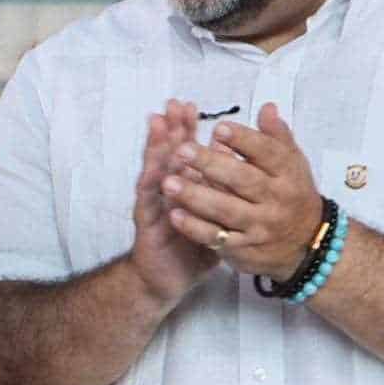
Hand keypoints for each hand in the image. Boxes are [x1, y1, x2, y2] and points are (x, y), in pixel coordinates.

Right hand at [124, 100, 213, 303]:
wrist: (168, 278)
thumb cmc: (193, 245)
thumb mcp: (214, 215)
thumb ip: (223, 188)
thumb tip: (234, 159)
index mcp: (185, 187)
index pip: (184, 152)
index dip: (186, 129)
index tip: (190, 106)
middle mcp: (167, 192)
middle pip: (168, 155)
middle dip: (171, 129)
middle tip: (174, 105)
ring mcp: (156, 206)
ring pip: (156, 172)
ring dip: (156, 148)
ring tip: (158, 126)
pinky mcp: (148, 226)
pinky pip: (150, 204)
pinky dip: (152, 187)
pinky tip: (155, 171)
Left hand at [167, 104, 326, 284]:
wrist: (306, 243)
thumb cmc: (291, 193)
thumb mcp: (292, 163)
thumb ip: (277, 136)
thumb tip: (266, 107)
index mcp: (288, 173)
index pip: (269, 153)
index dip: (244, 140)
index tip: (219, 128)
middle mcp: (276, 199)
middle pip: (243, 180)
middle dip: (211, 165)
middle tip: (182, 150)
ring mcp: (259, 226)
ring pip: (226, 210)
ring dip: (195, 196)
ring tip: (168, 181)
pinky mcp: (244, 248)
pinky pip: (217, 238)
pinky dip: (195, 228)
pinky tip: (174, 214)